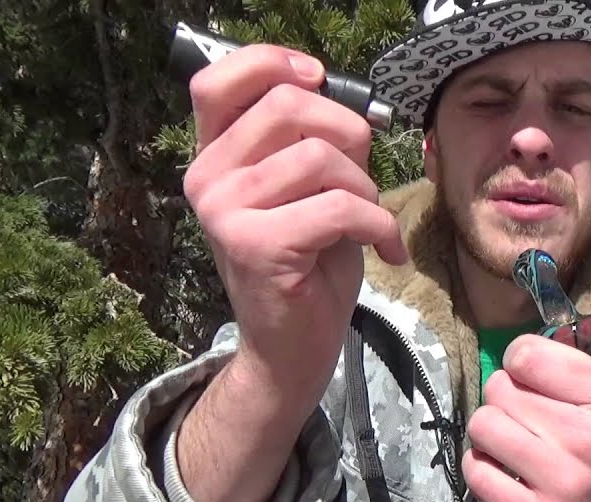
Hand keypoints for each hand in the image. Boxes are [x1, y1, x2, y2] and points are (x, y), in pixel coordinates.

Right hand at [182, 44, 407, 409]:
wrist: (291, 349)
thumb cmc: (308, 266)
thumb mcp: (308, 191)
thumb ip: (310, 142)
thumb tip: (344, 103)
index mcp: (214, 157)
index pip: (219, 79)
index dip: (272, 63)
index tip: (318, 78)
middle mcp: (206, 178)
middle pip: (288, 107)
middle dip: (349, 136)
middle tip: (364, 182)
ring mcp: (225, 212)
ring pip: (321, 158)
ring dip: (366, 191)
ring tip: (368, 225)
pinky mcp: (256, 246)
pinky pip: (340, 207)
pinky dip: (378, 227)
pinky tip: (384, 251)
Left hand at [464, 311, 590, 501]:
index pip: (529, 355)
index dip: (522, 358)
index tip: (531, 373)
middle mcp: (585, 439)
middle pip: (500, 389)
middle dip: (506, 394)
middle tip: (524, 410)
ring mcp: (558, 482)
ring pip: (484, 426)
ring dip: (491, 428)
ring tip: (513, 437)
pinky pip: (477, 472)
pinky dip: (482, 464)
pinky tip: (504, 466)